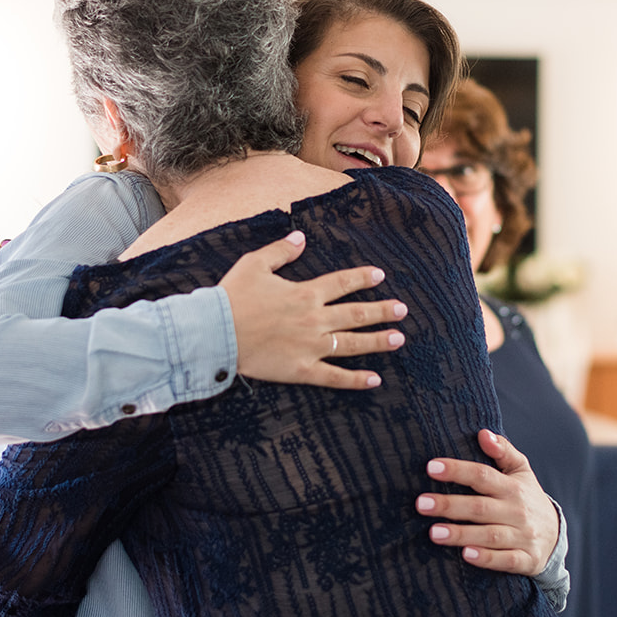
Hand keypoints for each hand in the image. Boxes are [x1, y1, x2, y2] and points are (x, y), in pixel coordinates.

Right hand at [218, 231, 407, 387]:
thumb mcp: (254, 264)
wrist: (214, 332)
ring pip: (352, 343)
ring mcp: (310, 346)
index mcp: (305, 293)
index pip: (342, 283)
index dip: (362, 278)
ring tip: (398, 338)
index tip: (380, 276)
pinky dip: (355, 379)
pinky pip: (334, 377)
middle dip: (381, 311)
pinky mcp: (301, 370)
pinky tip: (375, 380)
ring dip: (378, 341)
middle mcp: (314, 318)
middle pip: (355, 314)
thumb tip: (301, 237)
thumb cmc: (231, 297)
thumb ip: (280, 250)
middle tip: (402, 310)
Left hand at [417, 430, 560, 576]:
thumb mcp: (520, 471)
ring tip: (433, 532)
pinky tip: (466, 555)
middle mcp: (517, 511)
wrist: (555, 535)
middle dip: (450, 505)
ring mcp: (522, 536)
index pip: (482, 475)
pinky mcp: (526, 560)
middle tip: (421, 503)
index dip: (457, 470)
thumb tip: (483, 433)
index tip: (431, 467)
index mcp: (512, 487)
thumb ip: (503, 451)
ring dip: (461, 534)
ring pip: (490, 535)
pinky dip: (487, 558)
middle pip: (480, 507)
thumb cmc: (527, 498)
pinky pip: (506, 560)